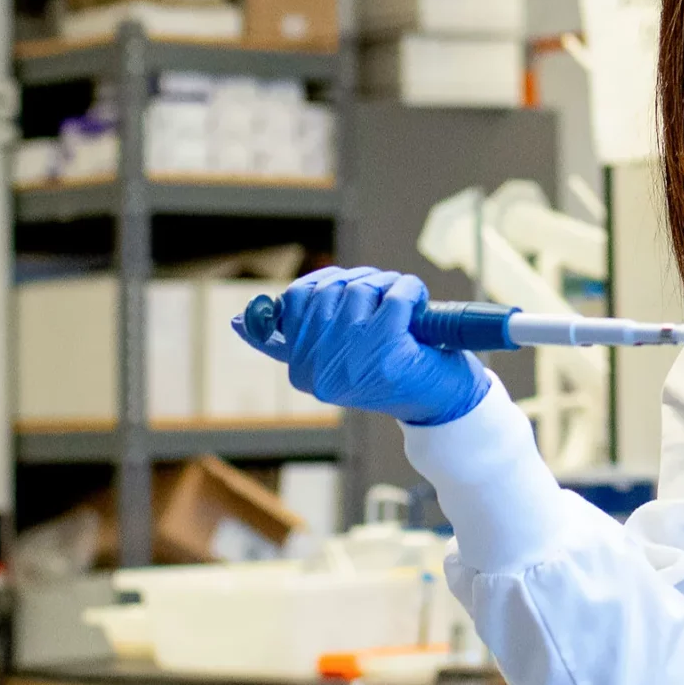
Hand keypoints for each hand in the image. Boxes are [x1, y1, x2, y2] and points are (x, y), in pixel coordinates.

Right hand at [236, 267, 490, 425]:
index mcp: (302, 371)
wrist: (444, 403)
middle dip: (361, 281)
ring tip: (403, 307)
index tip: (347, 290)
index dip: (326, 284)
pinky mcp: (386, 349)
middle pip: (330, 289)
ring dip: (387, 284)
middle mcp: (320, 368)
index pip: (294, 301)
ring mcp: (351, 358)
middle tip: (385, 295)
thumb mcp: (338, 357)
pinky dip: (410, 289)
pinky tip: (418, 304)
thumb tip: (239, 323)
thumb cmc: (393, 371)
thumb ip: (296, 341)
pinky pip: (395, 294)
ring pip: (360, 289)